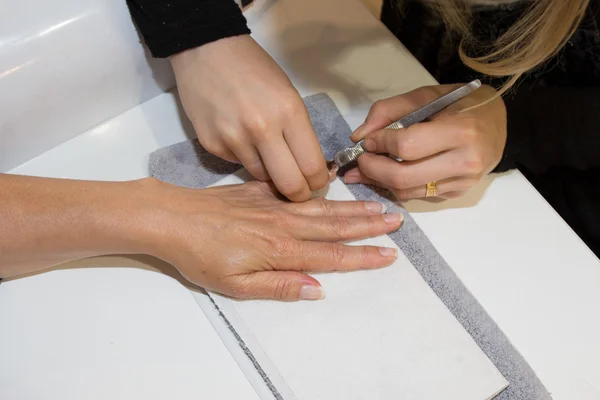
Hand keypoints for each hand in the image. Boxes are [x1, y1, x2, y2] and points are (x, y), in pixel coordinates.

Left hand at [145, 179, 402, 300]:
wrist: (173, 218)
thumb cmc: (201, 256)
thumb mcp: (236, 285)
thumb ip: (278, 286)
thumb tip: (317, 288)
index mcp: (281, 250)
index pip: (332, 255)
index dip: (362, 256)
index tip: (389, 254)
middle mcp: (285, 224)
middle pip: (335, 226)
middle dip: (368, 225)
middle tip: (397, 219)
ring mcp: (274, 205)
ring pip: (323, 207)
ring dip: (353, 208)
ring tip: (377, 205)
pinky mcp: (262, 192)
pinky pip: (299, 192)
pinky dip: (322, 191)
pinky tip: (334, 185)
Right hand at [170, 35, 328, 201]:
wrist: (206, 51)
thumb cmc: (254, 69)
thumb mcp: (288, 95)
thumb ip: (298, 132)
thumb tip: (307, 168)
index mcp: (289, 112)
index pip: (312, 166)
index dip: (318, 182)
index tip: (317, 183)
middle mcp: (262, 129)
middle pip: (289, 184)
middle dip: (298, 194)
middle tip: (299, 191)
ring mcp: (234, 139)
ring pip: (262, 177)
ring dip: (269, 172)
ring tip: (264, 149)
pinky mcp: (212, 145)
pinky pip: (238, 164)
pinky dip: (244, 157)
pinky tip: (239, 135)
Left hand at [345, 84, 506, 198]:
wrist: (498, 123)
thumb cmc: (462, 104)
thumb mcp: (427, 95)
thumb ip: (390, 110)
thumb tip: (358, 136)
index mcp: (461, 131)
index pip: (407, 145)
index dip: (379, 144)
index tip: (367, 140)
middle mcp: (464, 162)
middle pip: (403, 176)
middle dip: (372, 169)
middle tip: (359, 160)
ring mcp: (462, 183)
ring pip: (407, 191)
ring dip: (379, 181)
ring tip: (364, 169)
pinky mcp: (456, 194)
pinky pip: (417, 195)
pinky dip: (395, 186)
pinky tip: (385, 175)